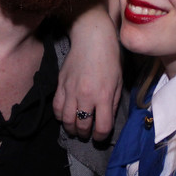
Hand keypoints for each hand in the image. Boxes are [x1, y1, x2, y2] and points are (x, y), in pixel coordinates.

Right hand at [54, 0, 121, 140]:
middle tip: (87, 133)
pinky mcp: (60, 84)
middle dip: (85, 134)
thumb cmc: (110, 59)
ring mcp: (71, 90)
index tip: (100, 136)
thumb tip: (106, 120)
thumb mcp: (119, 82)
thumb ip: (113, 103)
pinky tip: (66, 116)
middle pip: (82, 126)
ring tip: (76, 128)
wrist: (92, 38)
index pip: (101, 127)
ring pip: (67, 120)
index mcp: (103, 95)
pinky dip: (60, 116)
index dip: (101, 137)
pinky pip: (56, 108)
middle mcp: (86, 96)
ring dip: (71, 129)